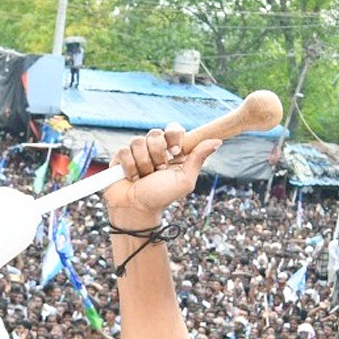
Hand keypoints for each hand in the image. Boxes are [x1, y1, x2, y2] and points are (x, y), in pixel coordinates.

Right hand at [106, 126, 220, 226]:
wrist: (137, 210)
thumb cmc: (161, 197)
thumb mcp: (184, 181)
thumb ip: (198, 159)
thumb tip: (217, 141)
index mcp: (172, 151)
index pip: (174, 129)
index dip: (174, 136)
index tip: (174, 152)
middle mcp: (155, 148)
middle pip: (155, 133)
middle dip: (157, 154)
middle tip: (158, 170)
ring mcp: (137, 151)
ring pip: (138, 141)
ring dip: (143, 164)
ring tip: (144, 177)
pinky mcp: (121, 156)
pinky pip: (124, 151)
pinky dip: (130, 167)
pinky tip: (133, 178)